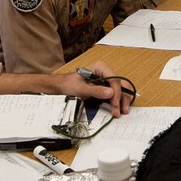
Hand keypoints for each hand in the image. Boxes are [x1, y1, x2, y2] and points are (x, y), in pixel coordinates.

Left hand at [0, 60, 131, 116]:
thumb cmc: (66, 85)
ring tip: (120, 112)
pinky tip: (117, 110)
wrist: (57, 89)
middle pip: (120, 84)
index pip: (114, 80)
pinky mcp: (102, 91)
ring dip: (121, 101)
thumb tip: (111, 93)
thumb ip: (95, 90)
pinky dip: (116, 103)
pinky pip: (113, 96)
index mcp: (100, 68)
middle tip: (122, 110)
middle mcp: (105, 74)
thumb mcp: (80, 88)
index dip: (117, 92)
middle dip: (122, 97)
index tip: (114, 103)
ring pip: (119, 91)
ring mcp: (104, 82)